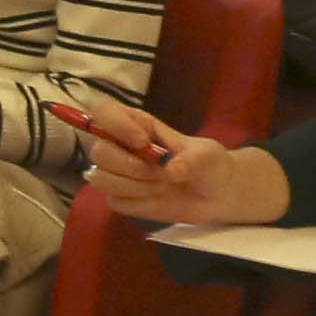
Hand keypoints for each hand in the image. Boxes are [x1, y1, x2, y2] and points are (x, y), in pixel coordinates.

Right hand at [66, 93, 282, 228]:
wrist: (216, 194)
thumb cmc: (209, 164)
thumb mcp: (207, 156)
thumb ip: (190, 161)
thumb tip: (169, 172)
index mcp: (136, 123)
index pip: (104, 112)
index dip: (116, 126)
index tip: (142, 142)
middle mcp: (120, 145)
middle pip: (99, 151)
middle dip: (131, 167)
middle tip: (161, 173)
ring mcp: (117, 173)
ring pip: (101, 179)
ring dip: (135, 186)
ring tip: (161, 185)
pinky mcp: (119, 197)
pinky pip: (115, 201)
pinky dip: (138, 202)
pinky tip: (156, 198)